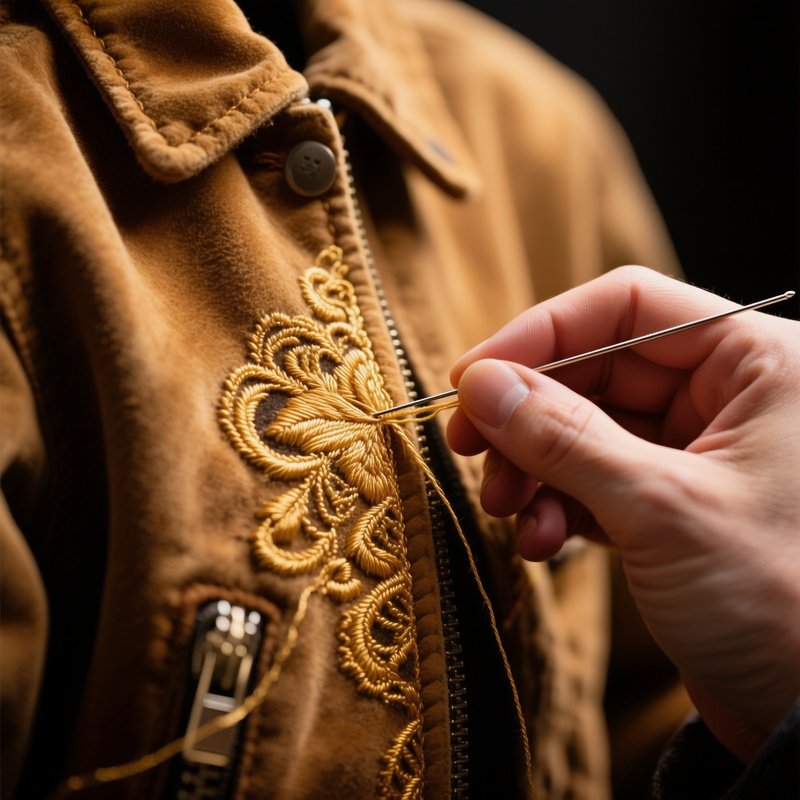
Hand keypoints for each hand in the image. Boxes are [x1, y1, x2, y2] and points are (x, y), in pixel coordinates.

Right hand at [446, 266, 799, 759]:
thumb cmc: (781, 603)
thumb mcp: (660, 508)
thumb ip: (563, 437)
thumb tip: (481, 384)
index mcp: (757, 363)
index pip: (626, 307)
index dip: (540, 333)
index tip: (473, 376)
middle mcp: (728, 395)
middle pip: (594, 369)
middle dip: (527, 414)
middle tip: (471, 448)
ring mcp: (696, 450)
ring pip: (585, 427)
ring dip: (535, 466)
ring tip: (509, 508)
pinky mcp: (670, 502)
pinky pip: (593, 479)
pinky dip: (557, 504)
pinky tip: (543, 541)